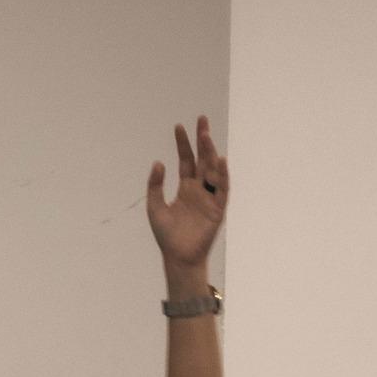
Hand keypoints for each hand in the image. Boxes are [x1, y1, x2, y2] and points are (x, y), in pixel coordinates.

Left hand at [147, 115, 226, 269]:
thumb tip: (158, 163)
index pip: (186, 160)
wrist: (178, 257)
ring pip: (212, 170)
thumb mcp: (155, 208)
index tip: (179, 127)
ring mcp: (209, 197)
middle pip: (202, 159)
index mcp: (186, 188)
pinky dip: (221, 175)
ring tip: (206, 135)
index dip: (183, 144)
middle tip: (201, 120)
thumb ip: (155, 186)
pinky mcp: (217, 209)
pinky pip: (222, 189)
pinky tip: (219, 160)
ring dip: (210, 152)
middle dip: (202, 140)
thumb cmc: (166, 236)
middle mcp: (199, 189)